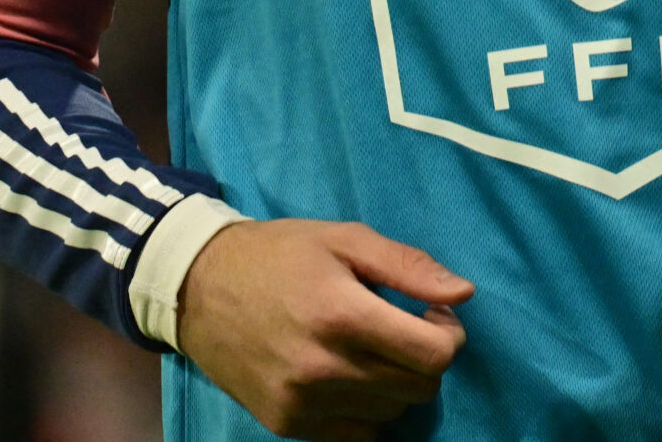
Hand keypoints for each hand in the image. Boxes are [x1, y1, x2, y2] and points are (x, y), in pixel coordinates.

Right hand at [176, 218, 472, 440]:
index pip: (434, 356)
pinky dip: (366, 410)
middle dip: (424, 357)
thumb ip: (408, 266)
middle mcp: (323, 368)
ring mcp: (301, 403)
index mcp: (342, 315)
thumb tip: (464, 293)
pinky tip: (349, 376)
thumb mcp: (346, 240)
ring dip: (395, 384)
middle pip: (419, 388)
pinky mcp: (285, 424)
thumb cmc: (280, 255)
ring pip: (391, 413)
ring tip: (370, 348)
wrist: (198, 288)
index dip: (448, 334)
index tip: (431, 313)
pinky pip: (357, 434)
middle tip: (402, 328)